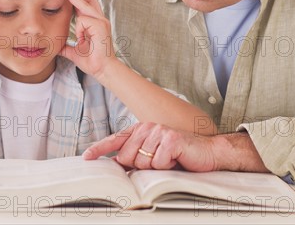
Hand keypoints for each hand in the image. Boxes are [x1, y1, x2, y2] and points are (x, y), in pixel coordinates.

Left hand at [59, 0, 115, 79]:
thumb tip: (54, 47)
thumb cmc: (92, 62)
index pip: (86, 5)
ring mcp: (102, 22)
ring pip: (85, 5)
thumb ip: (66, 47)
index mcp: (95, 24)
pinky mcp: (100, 26)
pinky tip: (81, 40)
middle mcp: (100, 20)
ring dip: (74, 0)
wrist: (102, 70)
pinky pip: (83, 20)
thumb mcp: (74, 51)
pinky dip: (79, 30)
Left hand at [82, 122, 216, 170]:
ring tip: (169, 161)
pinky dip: (167, 167)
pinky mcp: (170, 139)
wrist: (208, 153)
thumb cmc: (181, 156)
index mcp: (142, 130)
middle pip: (127, 157)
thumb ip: (137, 156)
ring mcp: (159, 131)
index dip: (99, 148)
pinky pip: (158, 163)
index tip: (85, 157)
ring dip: (155, 167)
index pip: (116, 139)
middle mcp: (147, 127)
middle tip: (159, 162)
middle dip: (140, 166)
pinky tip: (176, 160)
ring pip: (142, 162)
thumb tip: (119, 163)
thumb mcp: (155, 156)